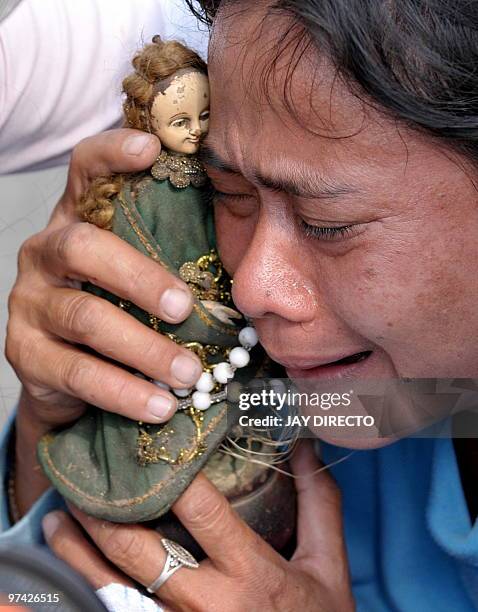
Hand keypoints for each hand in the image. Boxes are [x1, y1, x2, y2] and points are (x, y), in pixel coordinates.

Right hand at [5, 129, 202, 514]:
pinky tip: (160, 406)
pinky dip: (124, 391)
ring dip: (144, 348)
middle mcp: (44, 253)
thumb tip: (245, 248)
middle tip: (184, 308)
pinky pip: (76, 373)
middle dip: (140, 278)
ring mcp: (29, 303)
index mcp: (78, 221)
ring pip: (85, 318)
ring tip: (189, 374)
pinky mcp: (24, 353)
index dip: (113, 154)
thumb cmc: (119, 312)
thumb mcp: (139, 276)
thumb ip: (168, 254)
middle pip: (84, 247)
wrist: (67, 375)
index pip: (85, 171)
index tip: (153, 148)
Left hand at [42, 441, 354, 611]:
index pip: (200, 510)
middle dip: (105, 511)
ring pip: (112, 589)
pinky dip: (89, 590)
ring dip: (80, 552)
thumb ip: (320, 505)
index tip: (151, 441)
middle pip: (139, 549)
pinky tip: (73, 569)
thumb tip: (306, 448)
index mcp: (249, 574)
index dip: (171, 472)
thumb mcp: (327, 568)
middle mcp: (206, 604)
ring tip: (59, 519)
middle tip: (83, 478)